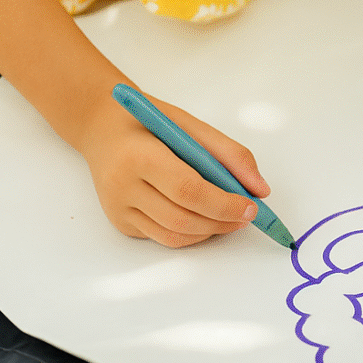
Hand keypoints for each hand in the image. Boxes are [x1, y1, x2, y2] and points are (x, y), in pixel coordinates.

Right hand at [79, 93, 270, 246]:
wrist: (102, 129)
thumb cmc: (151, 124)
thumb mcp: (192, 126)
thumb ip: (231, 155)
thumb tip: (260, 190)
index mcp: (140, 155)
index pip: (189, 191)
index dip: (225, 204)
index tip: (252, 207)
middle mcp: (122, 186)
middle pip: (182, 218)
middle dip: (223, 222)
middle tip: (248, 216)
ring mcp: (118, 208)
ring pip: (174, 236)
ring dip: (210, 232)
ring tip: (230, 218)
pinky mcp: (120, 222)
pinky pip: (163, 237)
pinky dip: (191, 233)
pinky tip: (204, 218)